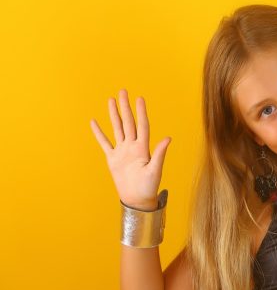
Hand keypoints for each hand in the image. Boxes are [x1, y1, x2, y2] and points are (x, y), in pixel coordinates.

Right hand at [90, 89, 171, 208]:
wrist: (137, 198)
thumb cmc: (149, 186)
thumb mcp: (155, 169)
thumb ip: (159, 153)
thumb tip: (168, 138)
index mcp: (143, 148)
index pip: (142, 125)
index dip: (141, 112)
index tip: (140, 98)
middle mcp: (132, 146)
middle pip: (128, 122)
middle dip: (125, 107)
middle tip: (123, 91)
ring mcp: (122, 151)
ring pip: (117, 128)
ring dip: (114, 114)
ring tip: (111, 100)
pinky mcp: (113, 158)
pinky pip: (104, 143)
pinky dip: (99, 133)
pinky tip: (94, 122)